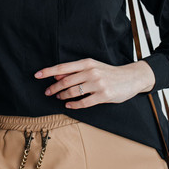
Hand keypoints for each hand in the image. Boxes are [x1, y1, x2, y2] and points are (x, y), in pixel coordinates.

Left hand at [34, 58, 155, 109]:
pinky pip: (84, 102)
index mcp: (87, 63)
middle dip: (54, 88)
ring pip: (73, 92)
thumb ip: (76, 71)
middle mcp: (92, 72)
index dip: (48, 71)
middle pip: (66, 81)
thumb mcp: (93, 67)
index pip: (63, 67)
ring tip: (58, 98)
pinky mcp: (104, 95)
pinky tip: (69, 105)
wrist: (131, 78)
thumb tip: (56, 76)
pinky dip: (74, 104)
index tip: (37, 75)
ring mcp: (98, 84)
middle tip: (47, 92)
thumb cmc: (109, 72)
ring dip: (63, 96)